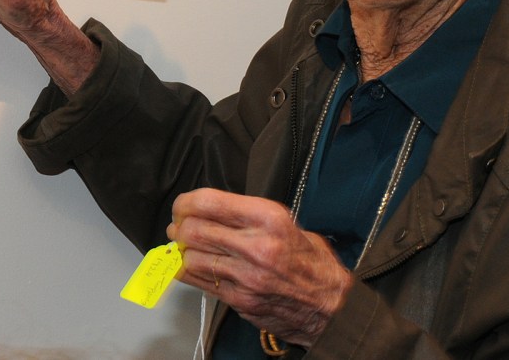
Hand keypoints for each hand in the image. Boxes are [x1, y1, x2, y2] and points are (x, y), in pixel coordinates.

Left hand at [167, 188, 351, 347]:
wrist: (331, 307)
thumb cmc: (312, 263)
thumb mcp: (288, 223)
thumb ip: (250, 216)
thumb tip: (213, 209)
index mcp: (269, 218)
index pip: (209, 202)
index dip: (186, 202)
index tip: (182, 205)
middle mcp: (256, 246)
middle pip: (194, 229)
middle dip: (179, 225)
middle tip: (178, 224)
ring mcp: (246, 276)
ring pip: (191, 256)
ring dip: (181, 249)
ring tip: (183, 245)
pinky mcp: (240, 300)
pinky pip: (200, 281)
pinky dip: (187, 270)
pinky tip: (188, 263)